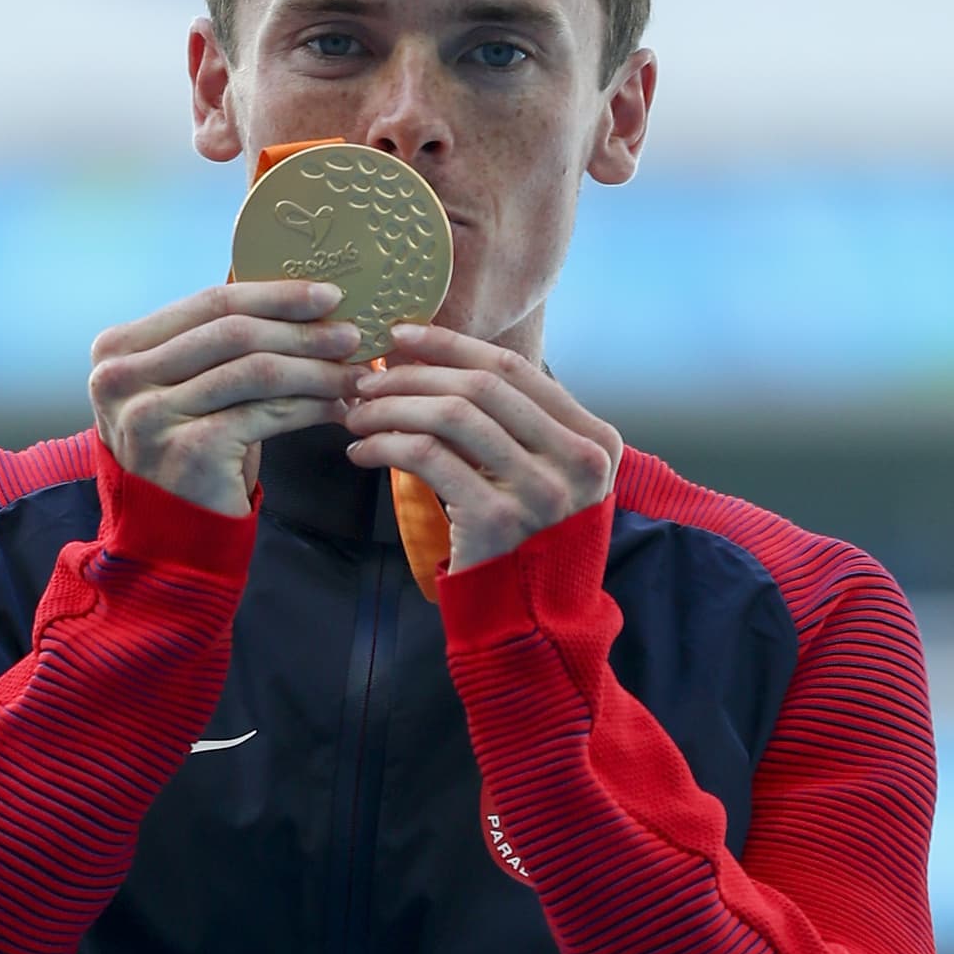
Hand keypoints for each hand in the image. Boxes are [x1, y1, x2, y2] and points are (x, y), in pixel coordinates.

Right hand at [89, 281, 363, 516]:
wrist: (168, 533)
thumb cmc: (185, 451)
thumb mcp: (187, 386)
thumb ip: (220, 344)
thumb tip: (303, 305)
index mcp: (118, 348)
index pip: (209, 303)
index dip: (274, 295)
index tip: (327, 294)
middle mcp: (122, 378)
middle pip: (234, 332)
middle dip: (302, 329)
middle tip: (351, 333)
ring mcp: (151, 414)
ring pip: (255, 371)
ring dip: (315, 368)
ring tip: (353, 371)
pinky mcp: (189, 450)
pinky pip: (266, 413)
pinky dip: (310, 406)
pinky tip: (336, 408)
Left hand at [342, 324, 621, 572]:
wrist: (531, 618)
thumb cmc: (528, 539)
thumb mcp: (541, 472)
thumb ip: (511, 424)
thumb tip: (430, 359)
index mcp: (594, 438)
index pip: (515, 369)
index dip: (453, 345)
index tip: (403, 335)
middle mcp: (578, 460)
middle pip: (482, 387)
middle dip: (415, 374)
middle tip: (368, 380)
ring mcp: (541, 490)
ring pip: (453, 416)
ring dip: (393, 407)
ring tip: (359, 415)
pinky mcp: (497, 519)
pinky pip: (428, 458)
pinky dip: (386, 446)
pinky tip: (362, 453)